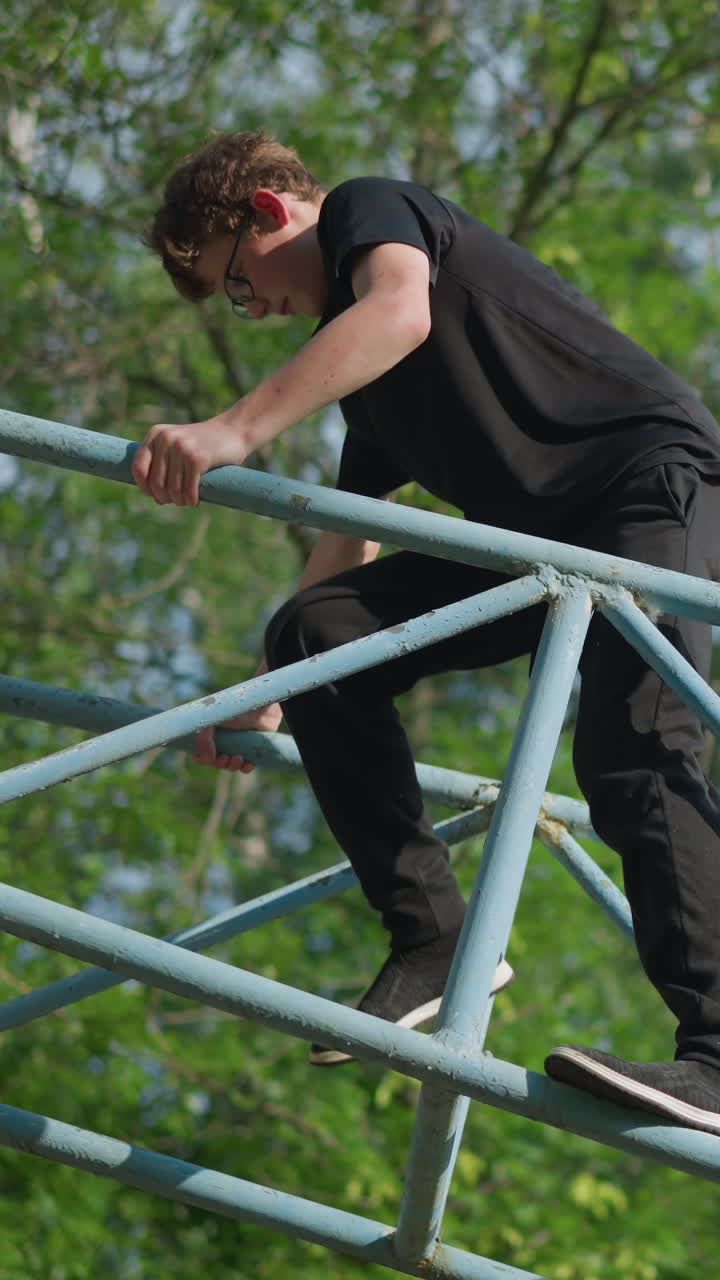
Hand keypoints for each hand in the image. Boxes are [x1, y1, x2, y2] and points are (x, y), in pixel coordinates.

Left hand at [132, 414, 248, 506]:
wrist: (234, 431)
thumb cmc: (204, 444)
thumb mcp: (177, 444)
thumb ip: (162, 462)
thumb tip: (153, 496)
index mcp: (156, 434)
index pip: (138, 467)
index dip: (144, 487)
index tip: (155, 495)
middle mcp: (166, 438)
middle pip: (155, 482)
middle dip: (164, 497)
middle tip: (176, 501)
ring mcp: (181, 448)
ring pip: (172, 489)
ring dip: (179, 501)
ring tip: (186, 501)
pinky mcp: (197, 459)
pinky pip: (188, 490)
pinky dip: (191, 500)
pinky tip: (195, 501)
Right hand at [194, 701, 283, 772]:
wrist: (261, 705)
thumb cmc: (237, 708)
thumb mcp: (215, 719)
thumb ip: (204, 737)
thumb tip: (208, 757)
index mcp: (210, 733)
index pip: (198, 751)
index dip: (201, 757)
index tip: (207, 757)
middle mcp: (222, 741)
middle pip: (214, 762)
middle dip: (218, 763)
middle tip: (225, 757)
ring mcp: (236, 746)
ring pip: (229, 765)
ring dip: (231, 766)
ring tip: (238, 757)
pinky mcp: (251, 750)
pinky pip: (245, 767)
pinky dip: (245, 768)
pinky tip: (247, 763)